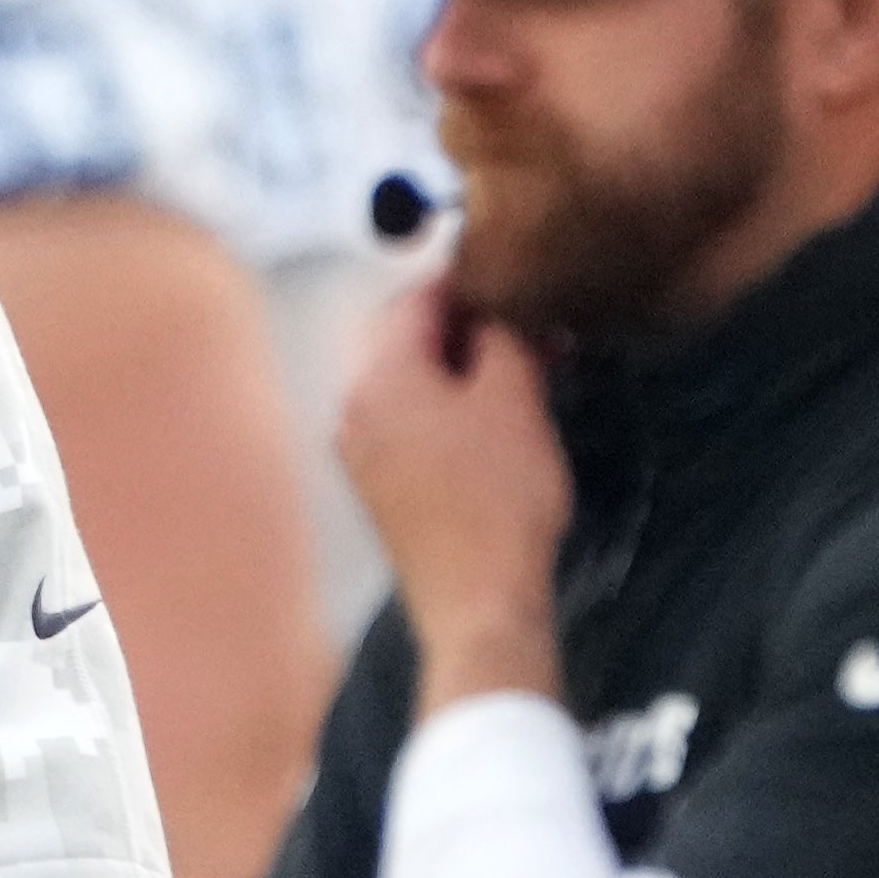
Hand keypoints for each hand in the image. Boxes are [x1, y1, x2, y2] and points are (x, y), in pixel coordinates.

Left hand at [338, 279, 569, 714]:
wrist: (478, 600)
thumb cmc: (500, 493)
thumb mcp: (514, 400)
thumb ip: (498, 338)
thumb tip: (487, 311)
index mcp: (377, 377)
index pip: (414, 300)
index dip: (465, 283)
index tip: (511, 278)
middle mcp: (351, 407)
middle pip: (405, 342)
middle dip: (466, 330)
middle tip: (527, 331)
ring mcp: (357, 451)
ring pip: (409, 385)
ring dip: (459, 371)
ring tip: (520, 373)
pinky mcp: (376, 487)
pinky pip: (407, 424)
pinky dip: (445, 410)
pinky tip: (489, 420)